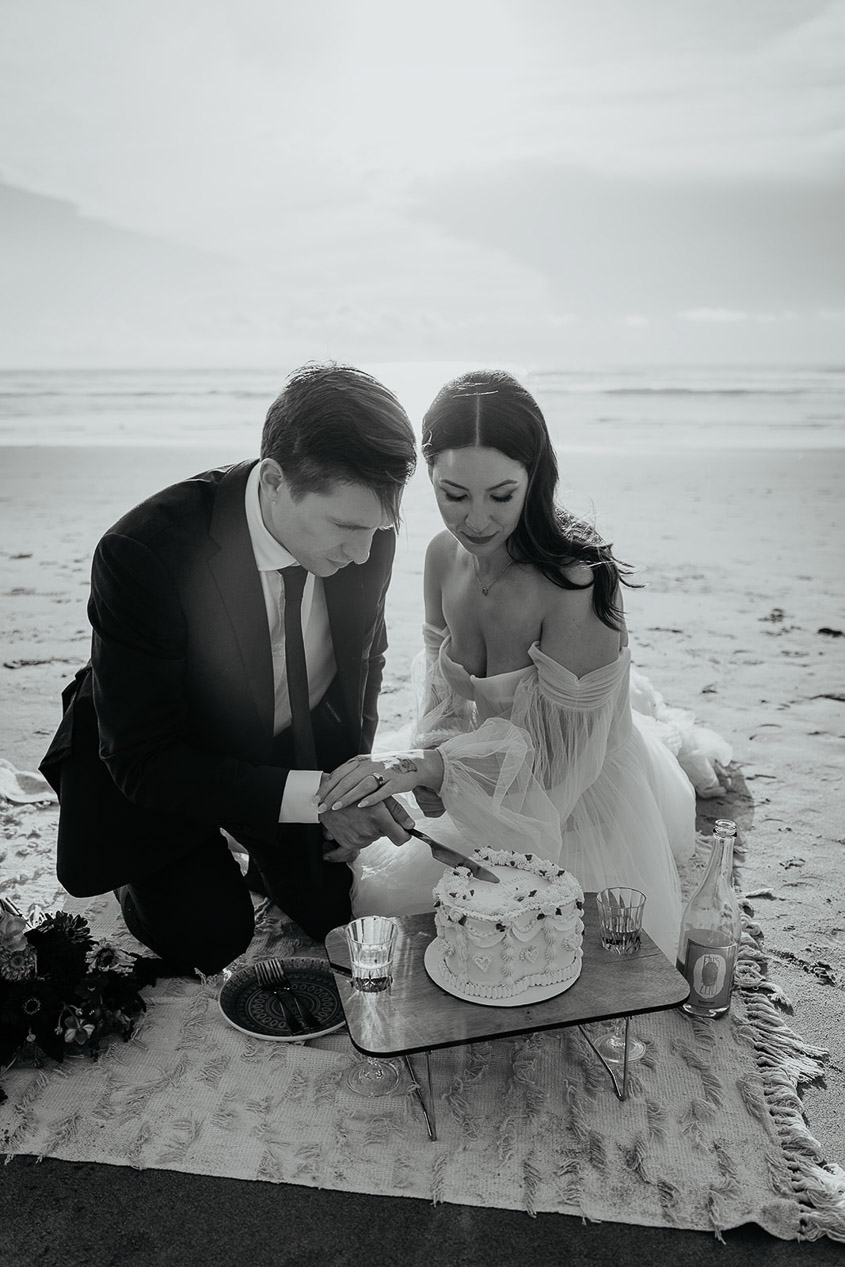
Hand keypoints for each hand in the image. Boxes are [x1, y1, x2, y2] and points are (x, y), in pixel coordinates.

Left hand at [317, 752, 443, 812]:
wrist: (413, 763)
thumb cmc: (385, 768)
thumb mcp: (366, 767)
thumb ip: (350, 774)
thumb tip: (329, 787)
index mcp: (360, 760)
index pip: (338, 773)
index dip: (326, 787)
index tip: (315, 799)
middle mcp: (370, 764)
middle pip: (347, 780)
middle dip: (332, 795)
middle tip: (321, 808)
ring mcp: (384, 771)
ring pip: (362, 784)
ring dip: (348, 797)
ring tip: (336, 807)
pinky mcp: (396, 780)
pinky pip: (383, 790)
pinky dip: (372, 798)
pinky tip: (362, 806)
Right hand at [318, 795, 414, 860]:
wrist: (327, 798)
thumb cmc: (354, 792)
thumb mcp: (378, 795)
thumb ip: (398, 812)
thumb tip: (410, 825)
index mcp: (378, 818)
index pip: (401, 838)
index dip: (404, 834)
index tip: (403, 831)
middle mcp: (368, 832)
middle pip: (385, 835)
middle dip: (382, 826)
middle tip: (371, 813)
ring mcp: (357, 840)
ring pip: (372, 839)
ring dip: (369, 830)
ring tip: (360, 816)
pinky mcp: (346, 844)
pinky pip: (359, 845)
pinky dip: (358, 836)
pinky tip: (354, 827)